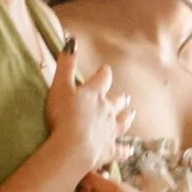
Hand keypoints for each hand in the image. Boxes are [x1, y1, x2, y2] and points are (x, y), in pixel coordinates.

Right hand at [46, 40, 132, 177]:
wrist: (74, 146)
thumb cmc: (64, 115)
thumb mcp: (60, 86)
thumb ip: (65, 65)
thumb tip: (71, 40)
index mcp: (95, 94)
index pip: (103, 78)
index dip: (104, 74)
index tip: (105, 70)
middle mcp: (107, 111)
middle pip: (117, 101)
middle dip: (119, 98)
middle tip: (124, 97)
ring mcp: (111, 131)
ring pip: (123, 122)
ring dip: (126, 117)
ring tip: (131, 113)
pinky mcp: (110, 150)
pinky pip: (121, 150)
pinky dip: (125, 150)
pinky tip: (130, 150)